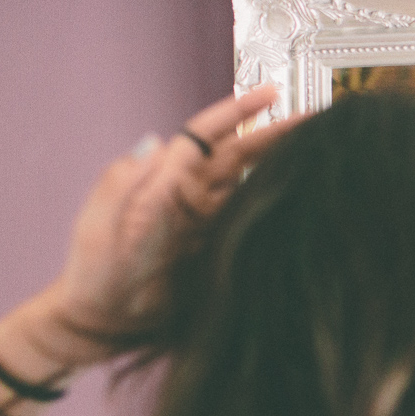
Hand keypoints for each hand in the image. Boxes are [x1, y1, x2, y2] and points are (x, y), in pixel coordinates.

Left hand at [15, 88, 298, 369]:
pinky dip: (276, 207)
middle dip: (276, 134)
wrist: (102, 322)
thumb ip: (127, 182)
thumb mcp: (103, 223)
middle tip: (316, 122)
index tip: (271, 94)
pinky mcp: (218, 249)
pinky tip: (301, 200)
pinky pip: (251, 221)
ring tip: (318, 154)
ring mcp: (208, 222)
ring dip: (282, 167)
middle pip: (240, 154)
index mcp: (164, 179)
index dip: (239, 111)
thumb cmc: (96, 272)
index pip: (208, 135)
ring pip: (251, 184)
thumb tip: (158, 139)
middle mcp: (191, 195)